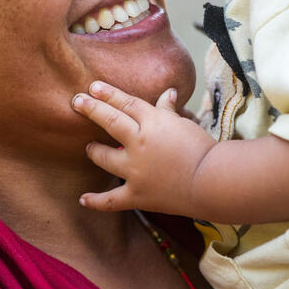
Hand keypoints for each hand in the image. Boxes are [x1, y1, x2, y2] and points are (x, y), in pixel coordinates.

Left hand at [71, 80, 215, 215]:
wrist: (212, 181)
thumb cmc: (203, 148)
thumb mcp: (186, 124)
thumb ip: (169, 110)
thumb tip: (168, 92)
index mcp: (153, 122)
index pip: (126, 103)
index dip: (108, 93)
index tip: (92, 87)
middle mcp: (139, 142)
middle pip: (111, 121)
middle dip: (92, 109)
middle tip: (76, 101)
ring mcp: (135, 170)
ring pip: (104, 157)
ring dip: (94, 151)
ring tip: (89, 147)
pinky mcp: (137, 195)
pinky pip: (111, 199)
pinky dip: (96, 201)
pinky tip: (82, 199)